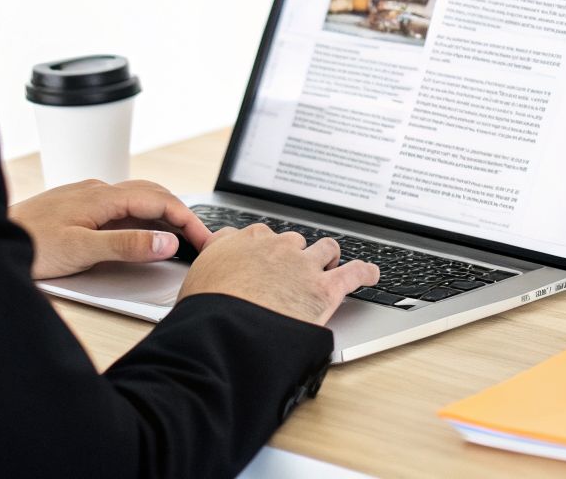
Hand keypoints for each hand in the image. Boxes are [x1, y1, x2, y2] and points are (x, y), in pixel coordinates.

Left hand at [9, 179, 211, 279]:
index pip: (160, 201)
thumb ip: (127, 246)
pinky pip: (121, 205)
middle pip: (153, 193)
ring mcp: (88, 196)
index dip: (187, 220)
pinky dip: (143, 215)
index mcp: (103, 196)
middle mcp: (98, 190)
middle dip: (181, 213)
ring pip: (138, 197)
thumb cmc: (29, 244)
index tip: (204, 240)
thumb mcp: (83, 250)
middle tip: (199, 238)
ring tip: (179, 234)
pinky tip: (141, 230)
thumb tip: (167, 241)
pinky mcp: (79, 206)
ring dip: (163, 212)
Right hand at [179, 224, 379, 326]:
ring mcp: (301, 265)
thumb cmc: (205, 312)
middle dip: (295, 254)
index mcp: (240, 243)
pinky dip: (365, 272)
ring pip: (324, 249)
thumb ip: (209, 271)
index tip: (266, 255)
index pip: (258, 235)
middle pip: (292, 241)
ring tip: (331, 265)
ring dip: (328, 257)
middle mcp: (274, 247)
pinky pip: (354, 273)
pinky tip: (371, 274)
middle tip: (294, 271)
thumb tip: (208, 277)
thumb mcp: (194, 282)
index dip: (265, 248)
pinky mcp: (324, 288)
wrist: (226, 330)